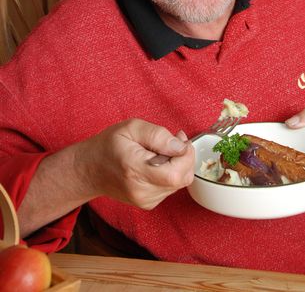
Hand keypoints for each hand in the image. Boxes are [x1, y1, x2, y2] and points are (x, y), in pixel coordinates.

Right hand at [75, 119, 194, 209]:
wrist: (90, 169)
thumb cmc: (109, 145)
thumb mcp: (131, 128)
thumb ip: (158, 135)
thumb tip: (180, 146)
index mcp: (135, 170)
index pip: (175, 173)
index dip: (186, 155)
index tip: (179, 138)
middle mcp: (141, 191)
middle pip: (181, 179)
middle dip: (185, 158)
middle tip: (173, 141)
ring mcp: (145, 200)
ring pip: (179, 183)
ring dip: (178, 165)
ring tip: (161, 151)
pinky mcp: (148, 204)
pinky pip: (171, 188)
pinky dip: (171, 173)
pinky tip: (157, 164)